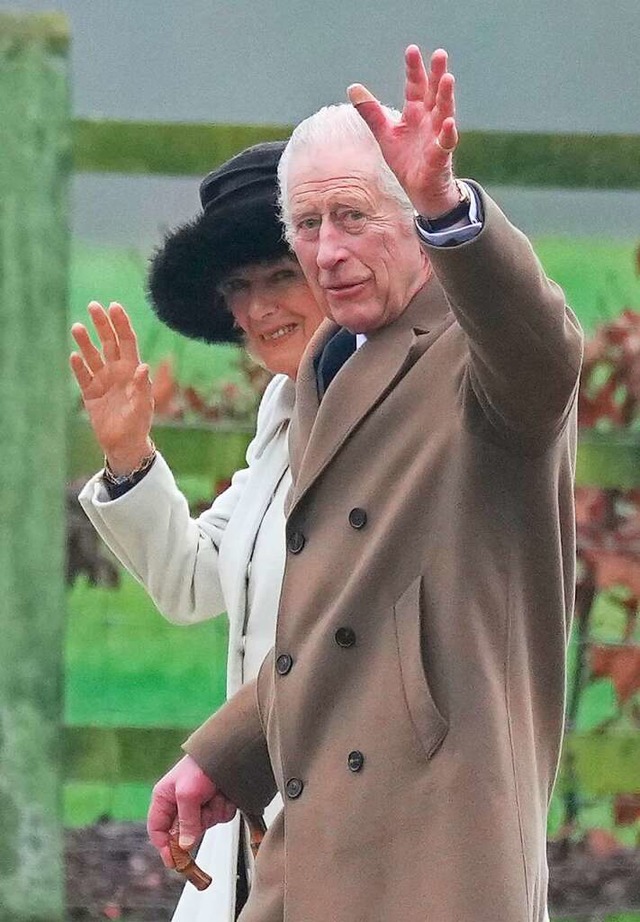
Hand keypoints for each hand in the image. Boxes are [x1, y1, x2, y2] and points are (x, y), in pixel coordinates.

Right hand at [70, 302, 153, 473]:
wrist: (124, 445)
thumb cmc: (138, 425)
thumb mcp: (142, 407)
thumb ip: (142, 387)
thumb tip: (143, 367)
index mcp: (132, 371)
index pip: (127, 342)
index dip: (121, 324)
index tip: (114, 307)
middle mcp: (117, 372)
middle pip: (109, 343)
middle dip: (102, 324)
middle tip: (93, 306)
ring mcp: (103, 382)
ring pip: (93, 356)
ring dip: (85, 342)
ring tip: (76, 327)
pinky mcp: (90, 394)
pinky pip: (83, 376)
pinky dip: (78, 366)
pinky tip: (73, 356)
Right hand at [147, 755, 237, 867]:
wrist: (228, 750)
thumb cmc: (200, 766)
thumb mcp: (188, 794)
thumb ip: (186, 822)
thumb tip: (184, 847)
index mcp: (164, 798)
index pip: (157, 830)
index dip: (164, 846)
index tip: (174, 861)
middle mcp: (179, 803)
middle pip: (184, 832)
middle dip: (197, 824)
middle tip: (203, 809)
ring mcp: (198, 804)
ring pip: (205, 825)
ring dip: (213, 812)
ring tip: (214, 793)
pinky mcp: (214, 802)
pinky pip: (219, 817)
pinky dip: (223, 808)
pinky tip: (223, 794)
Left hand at [348, 45, 458, 217]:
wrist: (421, 191)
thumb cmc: (406, 160)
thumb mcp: (385, 134)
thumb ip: (371, 112)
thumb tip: (352, 87)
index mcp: (416, 113)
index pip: (415, 86)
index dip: (413, 70)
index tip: (412, 50)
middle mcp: (429, 121)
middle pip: (434, 93)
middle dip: (437, 74)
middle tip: (440, 54)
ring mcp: (437, 138)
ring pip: (444, 113)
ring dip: (446, 97)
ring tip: (448, 79)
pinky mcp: (440, 158)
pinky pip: (445, 144)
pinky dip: (447, 134)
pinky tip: (448, 123)